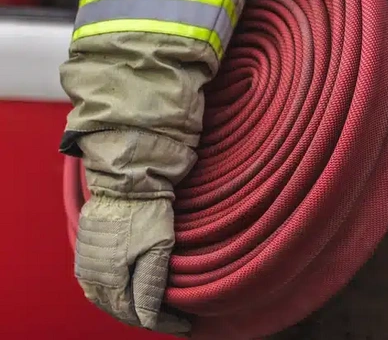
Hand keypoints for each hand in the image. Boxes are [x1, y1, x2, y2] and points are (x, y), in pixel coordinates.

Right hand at [74, 194, 190, 336]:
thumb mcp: (159, 247)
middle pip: (119, 311)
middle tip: (172, 319)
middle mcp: (93, 276)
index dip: (163, 323)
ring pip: (105, 300)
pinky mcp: (84, 253)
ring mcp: (85, 265)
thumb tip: (148, 318)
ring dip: (128, 309)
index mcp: (111, 278)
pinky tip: (128, 293)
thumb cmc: (146, 211)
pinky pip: (95, 285)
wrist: (124, 182)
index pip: (137, 314)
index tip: (184, 325)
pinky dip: (114, 294)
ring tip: (152, 310)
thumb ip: (151, 285)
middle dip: (145, 318)